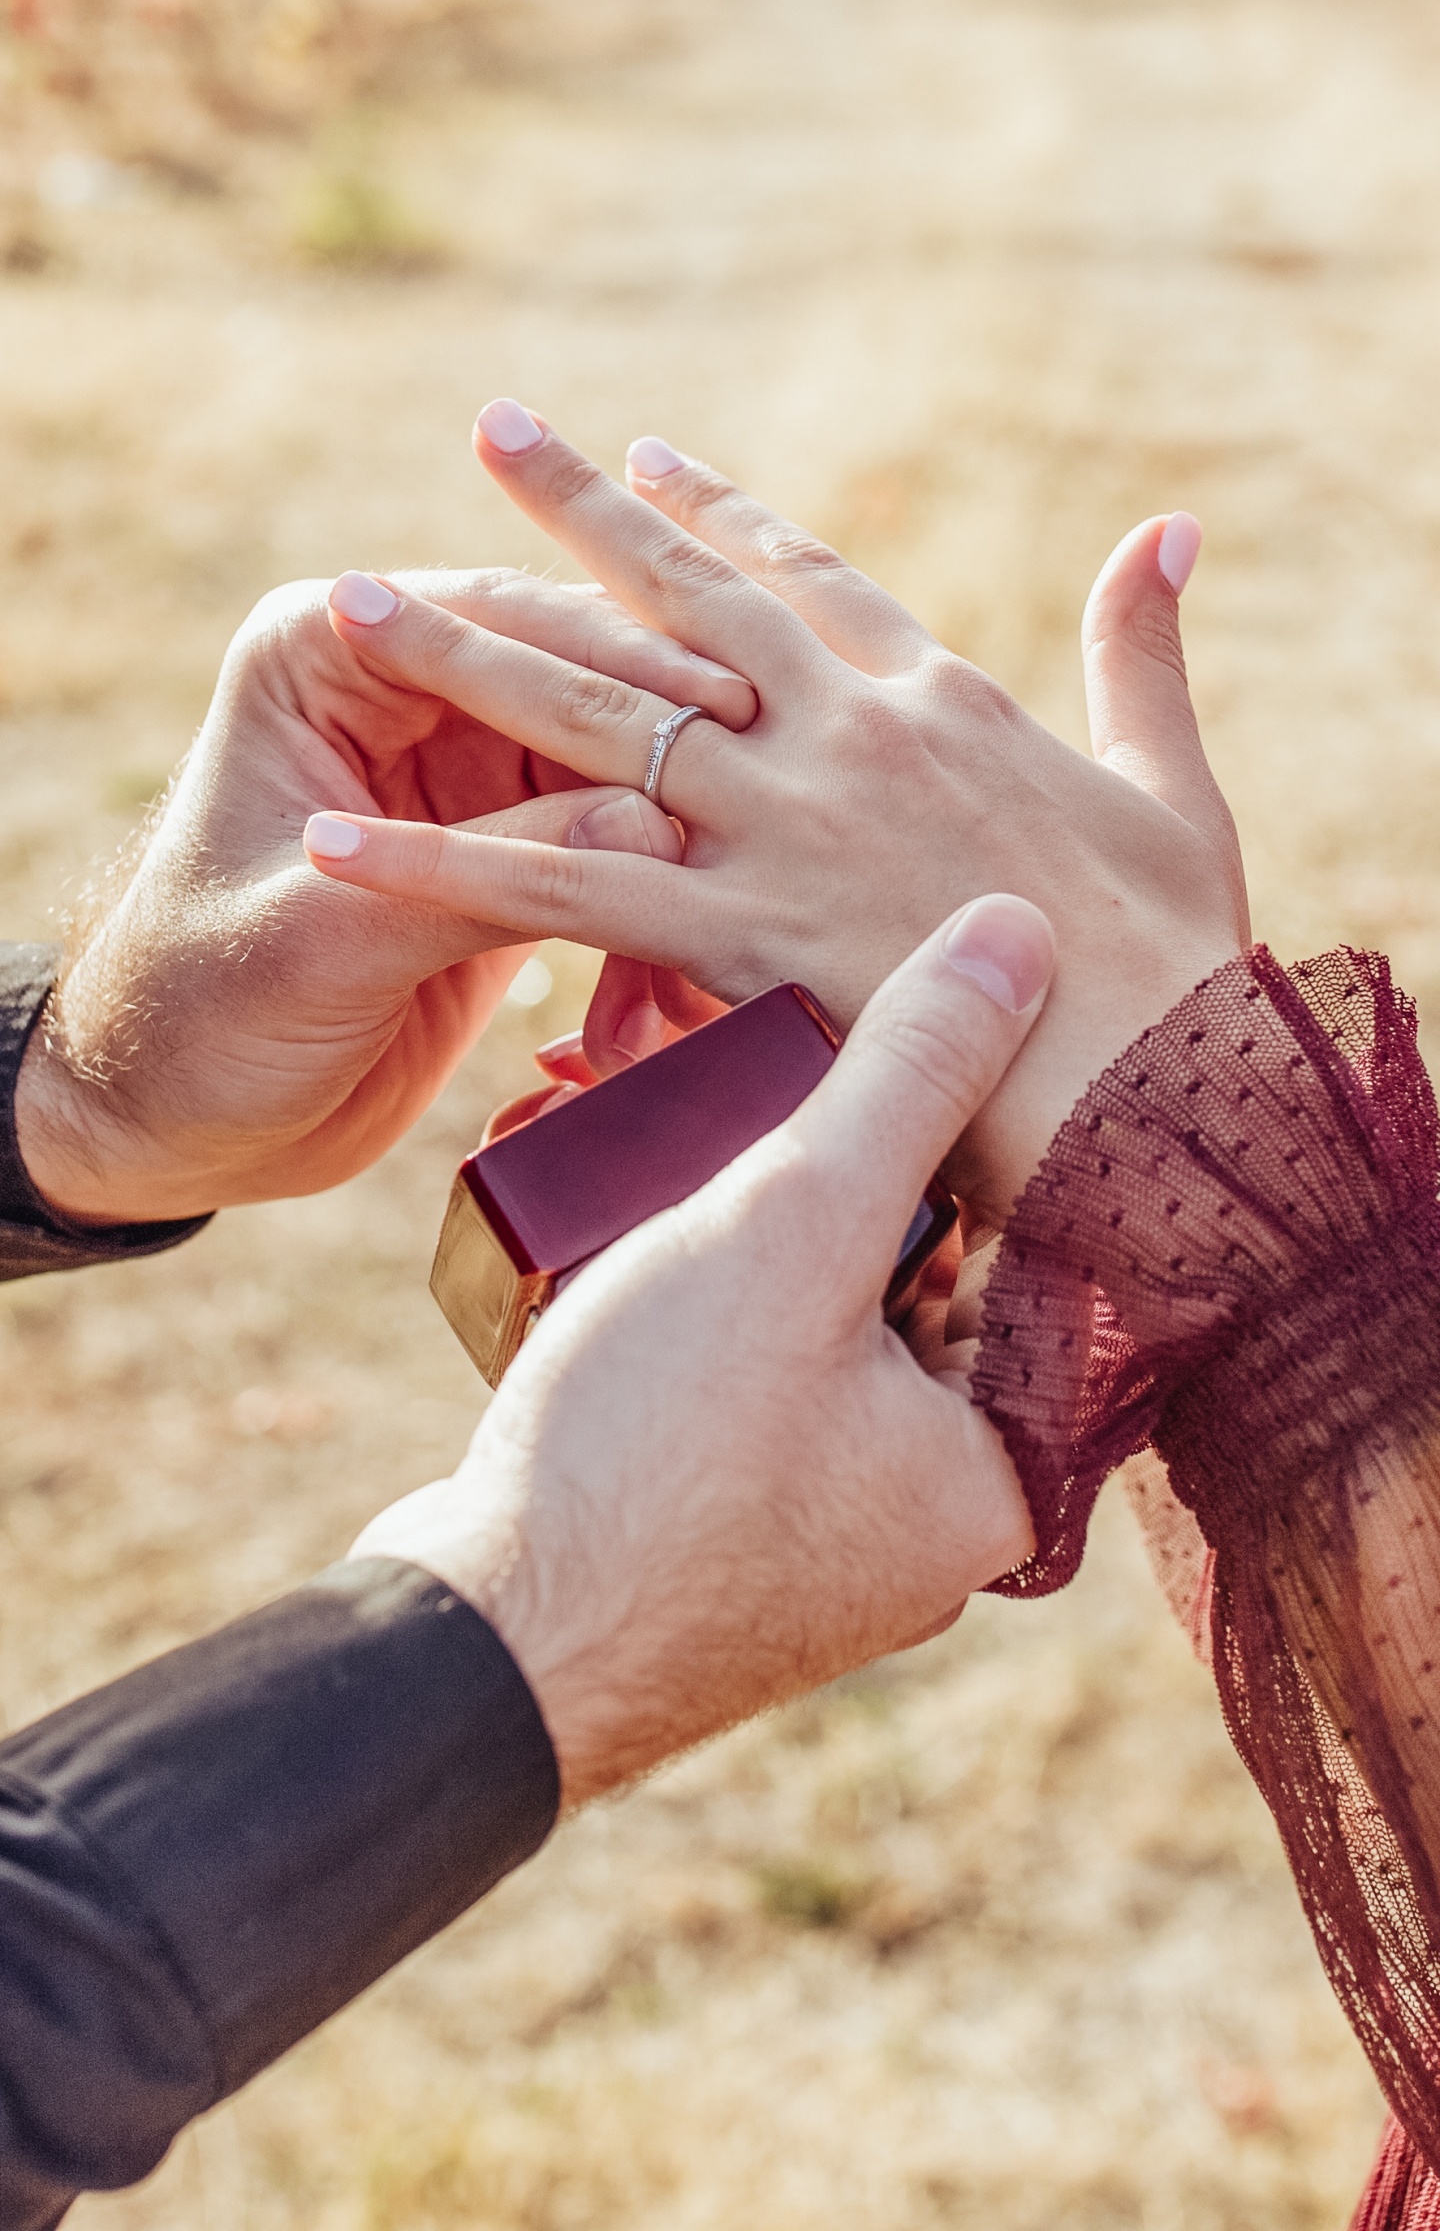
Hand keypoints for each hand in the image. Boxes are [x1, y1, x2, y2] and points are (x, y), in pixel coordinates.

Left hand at [16, 566, 753, 1222]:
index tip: (724, 706)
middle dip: (672, 721)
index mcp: (328, 654)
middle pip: (570, 673)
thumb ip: (485, 878)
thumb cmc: (201, 1011)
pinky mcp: (503, 851)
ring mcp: (458, 770)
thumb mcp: (331, 943)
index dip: (614, 659)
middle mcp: (402, 689)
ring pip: (608, 756)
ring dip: (680, 808)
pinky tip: (724, 924)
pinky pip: (611, 841)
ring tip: (783, 844)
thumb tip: (653, 825)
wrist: (173, 1121)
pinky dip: (659, 883)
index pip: (494, 617)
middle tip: (788, 757)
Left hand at [304, 404, 1246, 1221]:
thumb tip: (1171, 528)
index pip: (802, 578)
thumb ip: (1146, 651)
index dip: (716, 514)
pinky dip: (443, 867)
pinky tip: (341, 841)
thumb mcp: (1172, 785)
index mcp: (936, 696)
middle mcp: (841, 734)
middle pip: (678, 601)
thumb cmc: (1182, 955)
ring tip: (351, 597)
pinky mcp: (737, 928)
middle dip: (573, 514)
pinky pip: (560, 890)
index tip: (641, 456)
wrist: (1168, 1073)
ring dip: (464, 654)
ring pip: (594, 718)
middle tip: (490, 427)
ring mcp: (783, 824)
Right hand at [350, 899, 1054, 1803]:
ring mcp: (822, 1547)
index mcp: (1004, 1473)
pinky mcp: (719, 1545)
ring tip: (701, 1139)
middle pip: (926, 1290)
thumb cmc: (651, 1449)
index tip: (914, 1037)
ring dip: (769, 1236)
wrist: (472, 1649)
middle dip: (853, 1177)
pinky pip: (750, 1390)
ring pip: (827, 1334)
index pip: (1036, 1250)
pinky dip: (713, 1311)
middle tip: (787, 1073)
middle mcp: (933, 1527)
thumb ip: (908, 1073)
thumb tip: (1021, 930)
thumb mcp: (793, 1218)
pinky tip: (646, 1242)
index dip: (976, 1125)